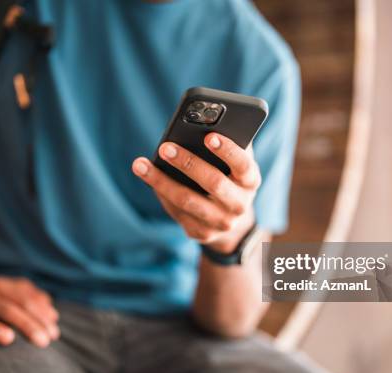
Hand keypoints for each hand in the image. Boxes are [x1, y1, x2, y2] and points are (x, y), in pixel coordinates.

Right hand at [0, 275, 59, 347]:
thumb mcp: (13, 291)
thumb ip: (34, 299)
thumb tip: (53, 316)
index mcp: (2, 285)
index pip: (25, 300)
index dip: (41, 316)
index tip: (54, 334)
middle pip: (8, 308)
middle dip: (27, 325)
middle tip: (43, 342)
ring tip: (9, 339)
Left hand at [132, 132, 260, 252]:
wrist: (232, 219)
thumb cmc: (229, 176)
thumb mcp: (234, 161)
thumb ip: (229, 141)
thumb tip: (205, 119)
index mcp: (250, 181)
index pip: (243, 165)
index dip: (228, 150)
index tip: (209, 136)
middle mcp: (240, 205)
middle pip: (213, 183)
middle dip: (188, 163)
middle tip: (165, 147)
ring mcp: (221, 223)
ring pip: (187, 200)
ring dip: (162, 181)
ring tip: (141, 164)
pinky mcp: (202, 233)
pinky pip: (177, 212)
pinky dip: (161, 193)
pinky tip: (148, 178)